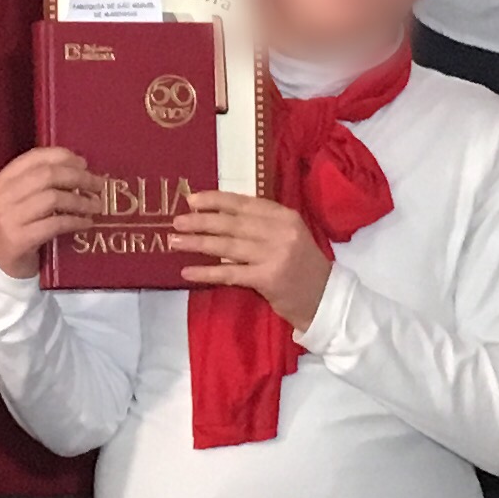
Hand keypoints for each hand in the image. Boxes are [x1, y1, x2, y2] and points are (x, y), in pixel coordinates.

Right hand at [0, 145, 92, 280]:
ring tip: (97, 205)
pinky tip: (87, 223)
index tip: (84, 163)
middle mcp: (3, 196)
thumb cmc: (18, 226)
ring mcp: (9, 218)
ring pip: (53, 199)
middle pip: (47, 175)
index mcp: (2, 180)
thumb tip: (81, 167)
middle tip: (98, 184)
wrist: (3, 265)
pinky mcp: (20, 240)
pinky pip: (55, 224)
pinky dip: (75, 221)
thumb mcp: (21, 199)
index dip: (63, 156)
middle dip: (78, 177)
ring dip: (81, 201)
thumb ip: (41, 182)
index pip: (34, 157)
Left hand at [169, 190, 334, 333]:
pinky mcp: (267, 279)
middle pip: (233, 223)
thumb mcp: (288, 235)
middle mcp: (280, 232)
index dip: (217, 200)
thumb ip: (262, 223)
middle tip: (177, 221)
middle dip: (201, 221)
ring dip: (197, 243)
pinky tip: (188, 271)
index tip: (192, 199)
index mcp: (285, 216)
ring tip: (174, 241)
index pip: (245, 203)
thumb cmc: (301, 265)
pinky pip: (230, 273)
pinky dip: (206, 271)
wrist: (324, 298)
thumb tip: (220, 214)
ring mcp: (274, 256)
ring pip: (227, 246)